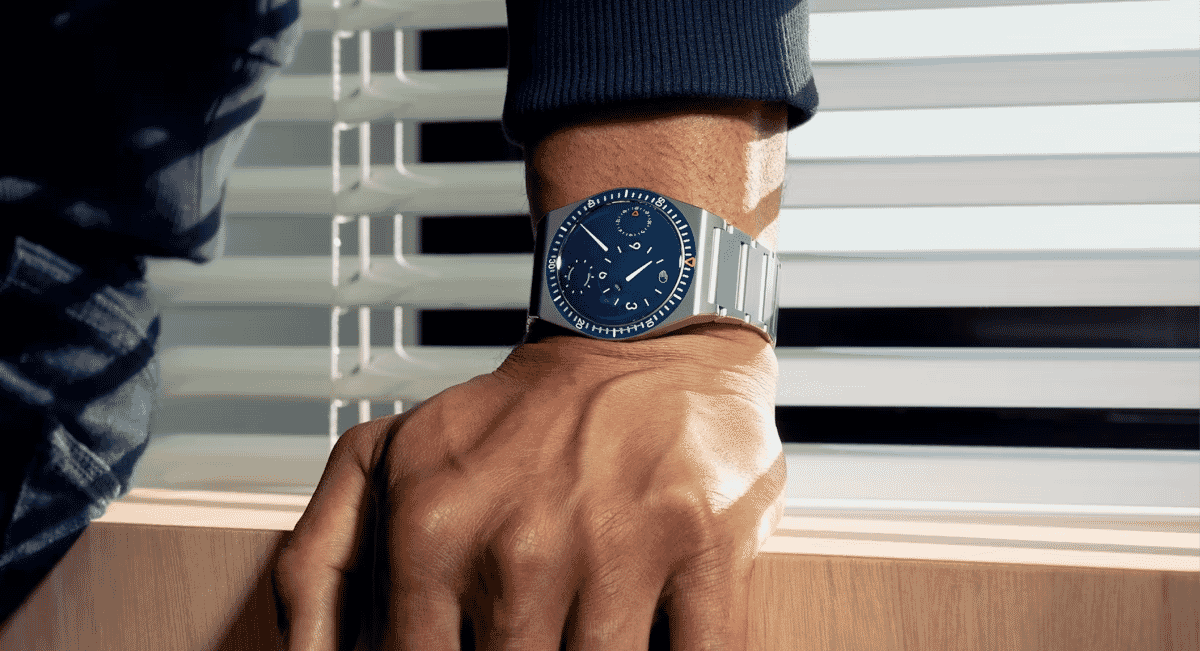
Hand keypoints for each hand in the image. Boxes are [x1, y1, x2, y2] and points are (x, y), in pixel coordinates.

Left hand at [273, 322, 785, 649]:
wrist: (641, 336)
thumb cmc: (515, 416)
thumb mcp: (378, 461)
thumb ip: (316, 564)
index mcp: (430, 532)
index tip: (464, 648)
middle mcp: (522, 547)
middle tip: (525, 623)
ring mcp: (620, 550)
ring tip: (579, 616)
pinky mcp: (703, 548)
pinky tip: (650, 632)